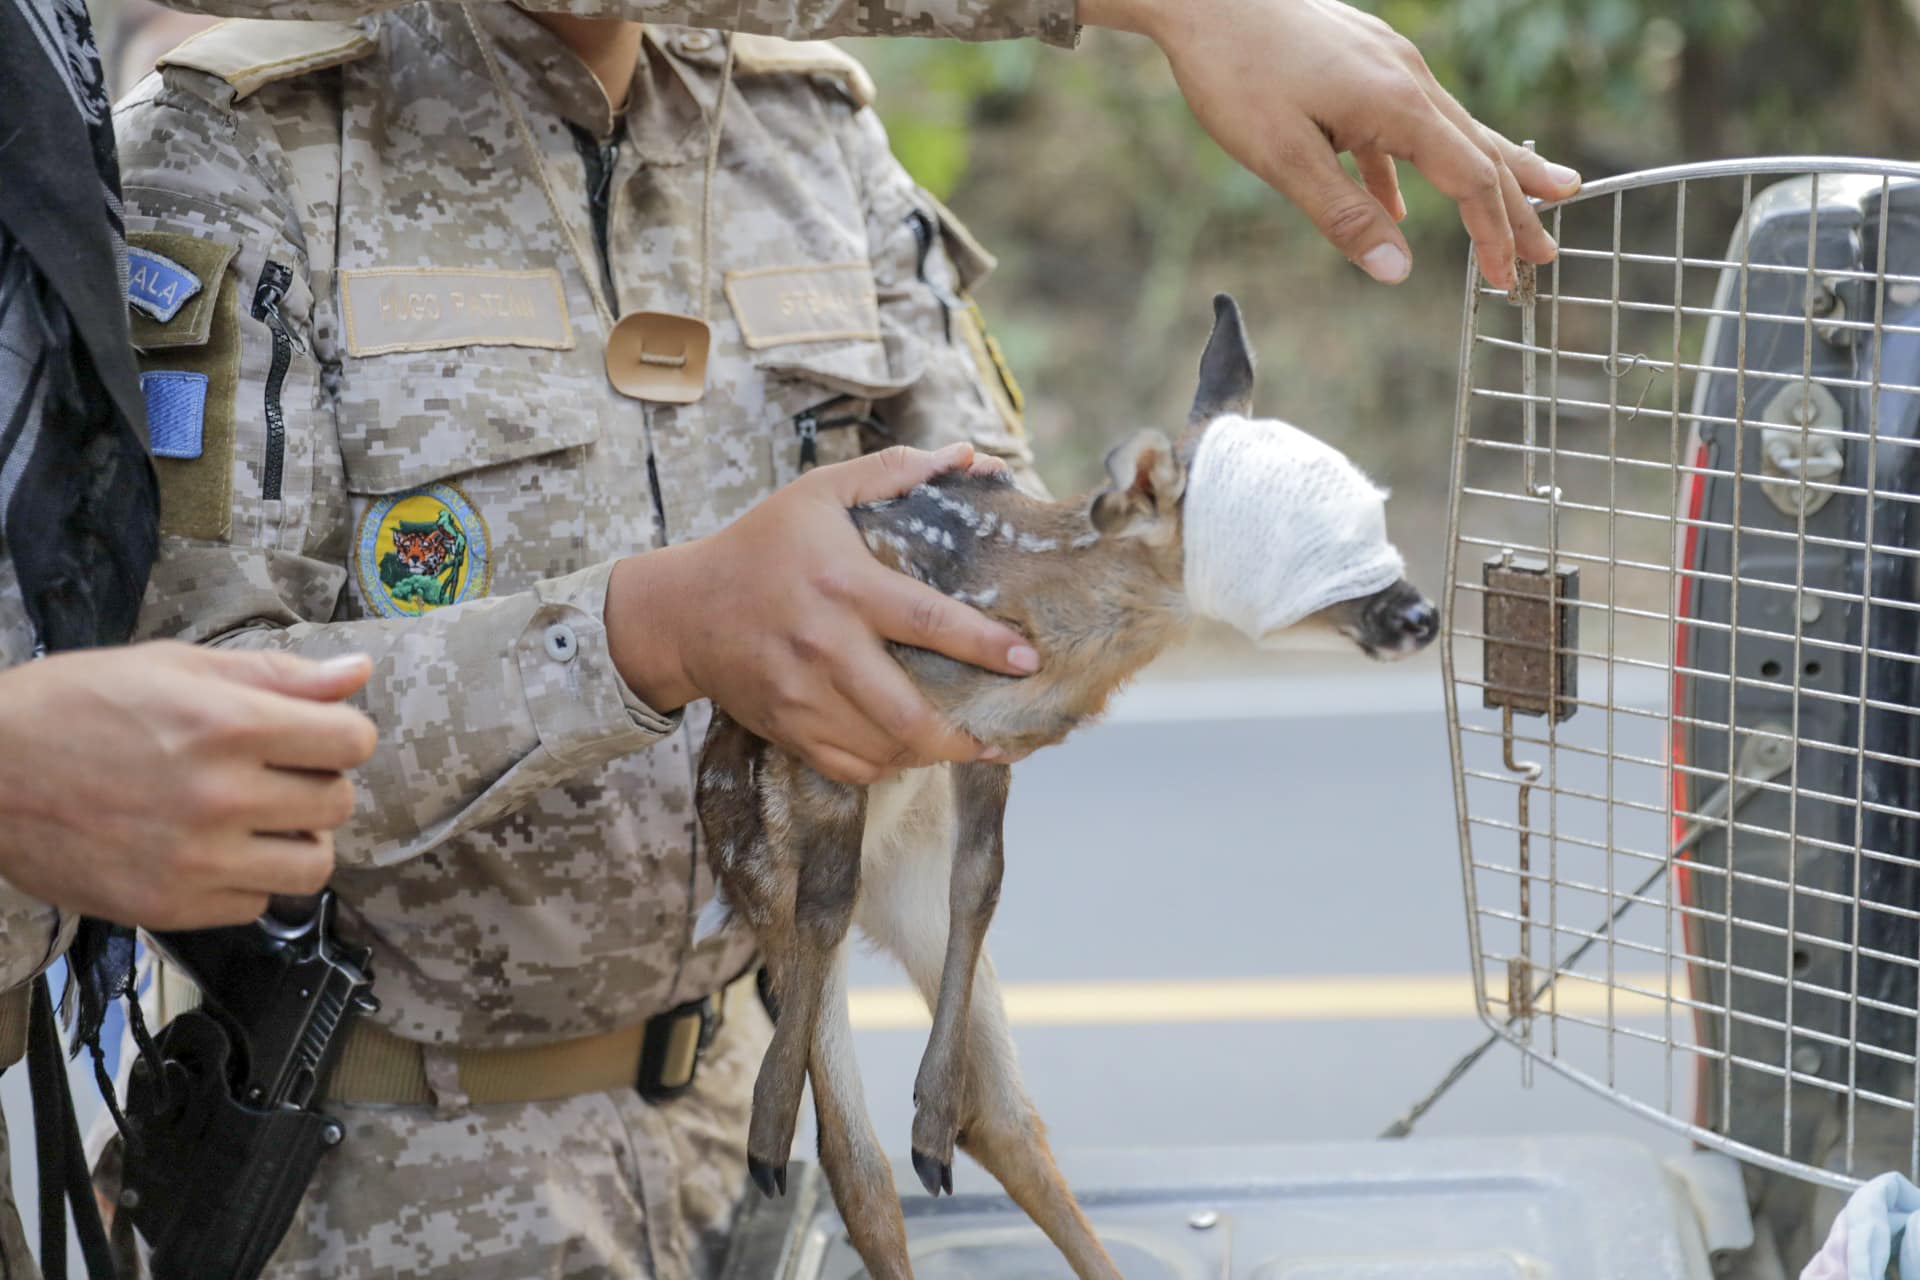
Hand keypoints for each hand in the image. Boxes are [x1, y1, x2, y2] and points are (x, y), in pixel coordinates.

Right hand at [0, 642, 378, 928]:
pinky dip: (246, 881)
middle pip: (339, 804)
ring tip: (257, 820)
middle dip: (317, 784)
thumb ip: (276, 675)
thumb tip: (358, 674)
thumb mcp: (175, 667)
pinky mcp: (169, 908)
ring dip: (296, 841)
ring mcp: (195, 861)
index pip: (352, 742)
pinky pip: (255, 905)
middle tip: (275, 775)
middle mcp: (220, 797)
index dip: (342, 736)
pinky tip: (211, 851)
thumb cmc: (75, 705)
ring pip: (313, 867)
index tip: (316, 736)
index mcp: (228, 724)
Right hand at [607, 443, 1037, 784]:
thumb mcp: (820, 493)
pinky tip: (912, 751)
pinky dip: (890, 766)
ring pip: (886, 748)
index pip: (930, 623)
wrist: (681, 611)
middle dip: (967, 734)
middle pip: (910, 713)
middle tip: (1008, 732)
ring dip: (935, 753)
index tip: (1028, 660)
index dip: (986, 646)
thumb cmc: (761, 546)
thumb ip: (893, 472)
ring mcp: (804, 697)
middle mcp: (826, 647)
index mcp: (844, 586)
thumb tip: (968, 455)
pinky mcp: (788, 730)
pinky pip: (851, 767)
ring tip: (971, 743)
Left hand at [1084, 0, 1579, 289]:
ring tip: (1517, 207)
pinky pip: (1401, 122)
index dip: (1493, 234)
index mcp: (1397, 106)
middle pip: (1479, 151)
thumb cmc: (1236, 73)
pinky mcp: (1359, 60)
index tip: (1508, 279)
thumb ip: (1343, 216)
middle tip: (1547, 250)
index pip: (1469, 180)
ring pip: (1449, 130)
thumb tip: (1396, 270)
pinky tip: (1398, 204)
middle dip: (1516, 205)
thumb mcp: (1284, 158)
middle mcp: (1406, 78)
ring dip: (1481, 177)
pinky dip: (1410, 167)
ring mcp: (1386, 63)